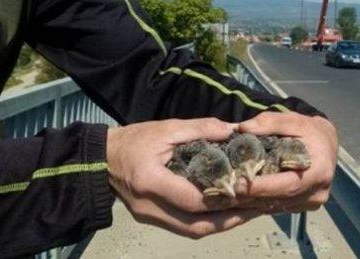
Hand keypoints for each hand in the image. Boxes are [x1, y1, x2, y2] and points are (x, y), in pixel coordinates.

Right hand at [106, 118, 260, 237]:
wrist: (102, 159)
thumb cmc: (134, 140)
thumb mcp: (166, 128)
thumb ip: (200, 129)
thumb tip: (232, 130)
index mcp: (151, 181)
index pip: (192, 199)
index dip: (222, 197)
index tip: (248, 189)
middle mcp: (150, 206)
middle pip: (196, 225)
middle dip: (229, 219)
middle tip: (257, 207)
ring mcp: (150, 217)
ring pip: (192, 231)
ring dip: (222, 225)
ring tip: (248, 212)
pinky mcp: (152, 220)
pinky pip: (185, 227)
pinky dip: (208, 223)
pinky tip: (226, 213)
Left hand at [236, 112, 337, 212]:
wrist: (326, 144)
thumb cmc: (309, 130)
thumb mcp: (292, 120)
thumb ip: (269, 122)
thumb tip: (243, 128)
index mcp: (319, 171)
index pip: (287, 185)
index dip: (262, 187)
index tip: (238, 185)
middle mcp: (318, 191)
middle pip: (280, 199)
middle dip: (251, 197)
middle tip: (226, 191)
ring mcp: (312, 202)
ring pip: (277, 206)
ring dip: (253, 203)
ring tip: (229, 195)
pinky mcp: (305, 206)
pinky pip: (279, 207)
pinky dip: (261, 203)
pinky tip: (244, 196)